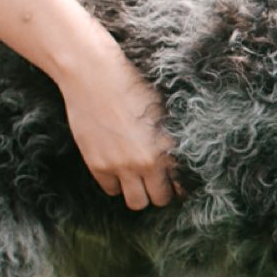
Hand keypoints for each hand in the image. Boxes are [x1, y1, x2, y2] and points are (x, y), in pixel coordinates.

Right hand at [60, 48, 180, 209]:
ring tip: (136, 177)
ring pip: (136, 202)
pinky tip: (116, 166)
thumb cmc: (132, 85)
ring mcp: (122, 165)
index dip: (179, 186)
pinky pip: (111, 190)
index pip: (182, 185)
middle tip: (155, 181)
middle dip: (159, 192)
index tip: (174, 182)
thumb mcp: (163, 110)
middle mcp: (148, 161)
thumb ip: (172, 139)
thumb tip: (179, 163)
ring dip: (138, 193)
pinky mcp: (98, 165)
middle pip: (160, 199)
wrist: (94, 74)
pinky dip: (115, 183)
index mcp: (169, 146)